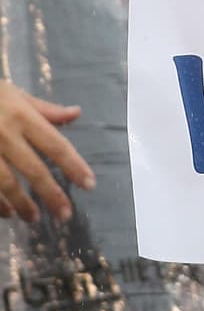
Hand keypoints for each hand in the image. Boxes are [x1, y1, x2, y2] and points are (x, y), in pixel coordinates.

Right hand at [0, 79, 93, 221]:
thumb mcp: (13, 93)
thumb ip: (44, 108)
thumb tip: (76, 113)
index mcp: (21, 115)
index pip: (55, 144)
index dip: (74, 165)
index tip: (89, 184)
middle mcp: (4, 134)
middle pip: (34, 169)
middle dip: (51, 194)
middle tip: (65, 214)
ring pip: (6, 183)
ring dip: (22, 204)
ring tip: (33, 218)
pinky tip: (7, 213)